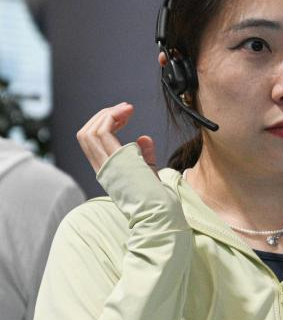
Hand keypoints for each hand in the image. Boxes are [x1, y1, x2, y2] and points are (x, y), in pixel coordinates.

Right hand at [78, 102, 187, 230]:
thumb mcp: (148, 172)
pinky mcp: (114, 162)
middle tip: (126, 108)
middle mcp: (101, 167)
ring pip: (89, 132)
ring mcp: (105, 165)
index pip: (91, 142)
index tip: (124, 116)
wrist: (160, 211)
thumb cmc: (156, 197)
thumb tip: (144, 138)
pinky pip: (101, 133)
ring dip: (107, 115)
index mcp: (106, 170)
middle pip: (86, 134)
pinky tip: (126, 115)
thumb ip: (144, 155)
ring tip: (127, 109)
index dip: (103, 125)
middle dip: (103, 116)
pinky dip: (111, 119)